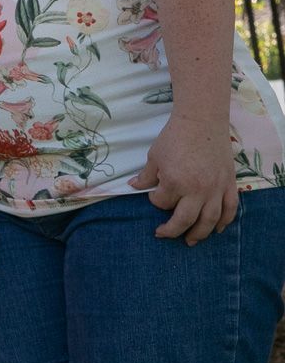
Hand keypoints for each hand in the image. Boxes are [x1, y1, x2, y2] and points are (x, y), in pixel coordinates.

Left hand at [130, 110, 238, 244]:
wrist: (201, 121)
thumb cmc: (174, 137)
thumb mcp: (154, 156)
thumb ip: (146, 176)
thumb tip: (133, 187)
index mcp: (175, 182)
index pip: (162, 202)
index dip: (155, 200)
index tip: (153, 194)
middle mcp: (197, 190)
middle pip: (185, 220)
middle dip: (172, 230)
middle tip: (164, 234)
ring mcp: (215, 189)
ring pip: (209, 220)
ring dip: (200, 234)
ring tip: (191, 241)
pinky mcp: (229, 184)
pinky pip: (230, 209)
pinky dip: (224, 222)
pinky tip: (217, 229)